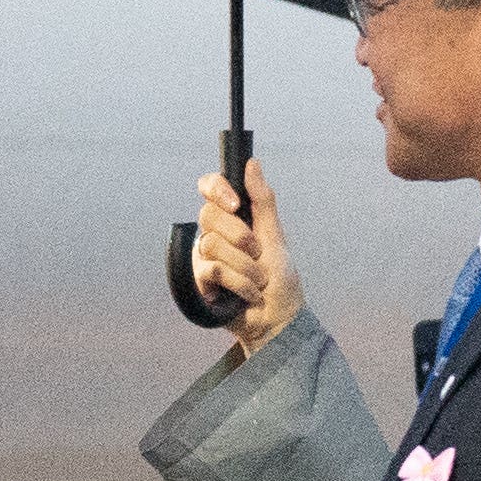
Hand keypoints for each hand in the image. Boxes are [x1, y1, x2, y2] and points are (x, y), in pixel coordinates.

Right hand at [194, 160, 302, 352]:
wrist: (278, 318)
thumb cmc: (280, 279)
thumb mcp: (275, 235)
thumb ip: (262, 200)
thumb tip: (252, 162)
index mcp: (233, 217)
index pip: (209, 187)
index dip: (217, 189)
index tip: (236, 205)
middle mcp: (215, 232)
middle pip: (209, 215)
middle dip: (241, 237)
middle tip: (258, 253)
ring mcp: (204, 256)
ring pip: (212, 244)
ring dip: (245, 266)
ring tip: (258, 280)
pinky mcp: (199, 281)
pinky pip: (212, 270)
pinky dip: (239, 283)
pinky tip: (248, 294)